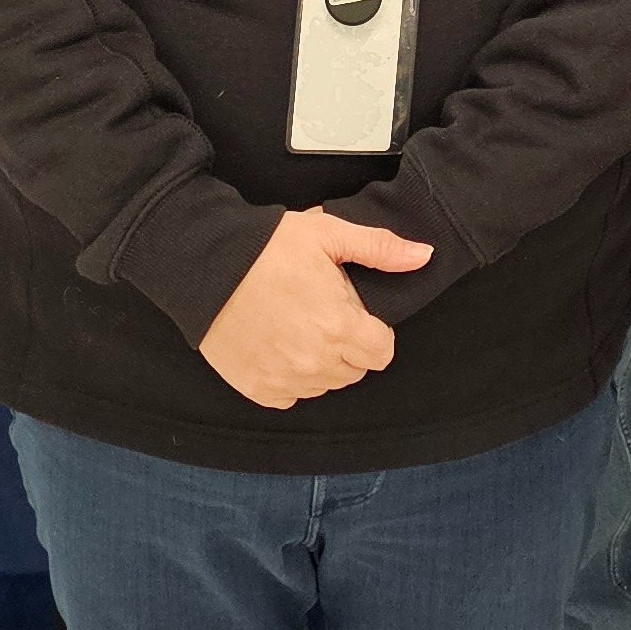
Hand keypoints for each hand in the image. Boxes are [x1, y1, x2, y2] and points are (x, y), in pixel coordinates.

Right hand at [199, 208, 434, 409]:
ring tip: (296, 325)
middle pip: (355, 370)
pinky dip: (289, 377)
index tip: (353, 313)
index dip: (373, 331)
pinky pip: (291, 396)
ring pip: (324, 384)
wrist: (206, 265)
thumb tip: (424, 256)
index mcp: (339, 328)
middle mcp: (315, 363)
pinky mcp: (258, 389)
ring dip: (320, 362)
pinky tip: (276, 344)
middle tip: (321, 312)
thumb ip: (380, 248)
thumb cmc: (268, 247)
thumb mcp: (328, 233)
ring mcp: (285, 380)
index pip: (382, 352)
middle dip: (348, 345)